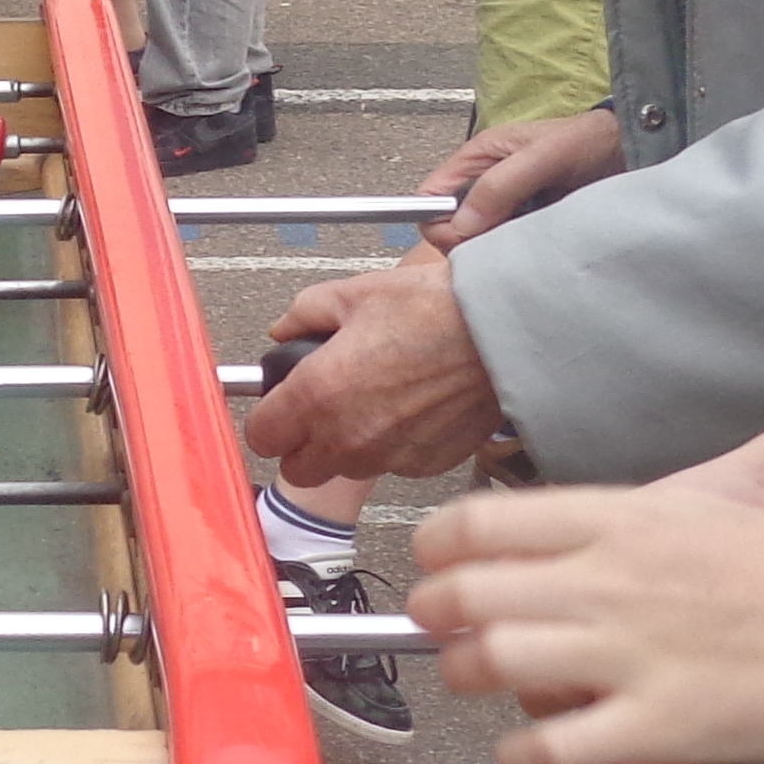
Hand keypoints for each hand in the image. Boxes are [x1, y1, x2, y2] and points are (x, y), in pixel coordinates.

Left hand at [242, 255, 509, 481]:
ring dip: (346, 447)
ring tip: (371, 402)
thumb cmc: (434, 309)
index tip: (278, 406)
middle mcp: (348, 436)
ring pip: (345, 470)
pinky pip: (391, 465)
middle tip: (318, 410)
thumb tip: (285, 328)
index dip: (267, 418)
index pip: (261, 436)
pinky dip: (391, 447)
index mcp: (318, 394)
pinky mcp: (424, 465)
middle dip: (300, 444)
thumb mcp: (354, 293)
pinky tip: (408, 409)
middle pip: (298, 470)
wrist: (501, 332)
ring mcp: (388, 456)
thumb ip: (304, 314)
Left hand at [411, 482, 763, 763]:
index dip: (436, 550)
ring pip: (488, 663)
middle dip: (434, 617)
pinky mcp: (659, 725)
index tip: (436, 569)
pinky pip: (548, 748)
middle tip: (441, 634)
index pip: (477, 522)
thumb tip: (556, 546)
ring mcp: (630, 653)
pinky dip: (518, 756)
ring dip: (464, 679)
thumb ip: (618, 530)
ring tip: (478, 688)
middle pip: (466, 593)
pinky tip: (529, 755)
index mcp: (620, 520)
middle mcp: (609, 580)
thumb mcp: (700, 516)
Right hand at [421, 102, 623, 237]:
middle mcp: (485, 184)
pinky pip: (505, 248)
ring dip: (497, 246)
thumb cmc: (588, 141)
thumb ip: (500, 186)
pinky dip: (517, 252)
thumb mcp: (543, 156)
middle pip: (450, 226)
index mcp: (477, 159)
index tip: (468, 236)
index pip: (429, 197)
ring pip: (478, 241)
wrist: (632, 151)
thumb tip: (461, 225)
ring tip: (531, 236)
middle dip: (471, 239)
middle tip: (507, 237)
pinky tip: (540, 243)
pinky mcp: (527, 225)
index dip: (439, 222)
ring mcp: (506, 207)